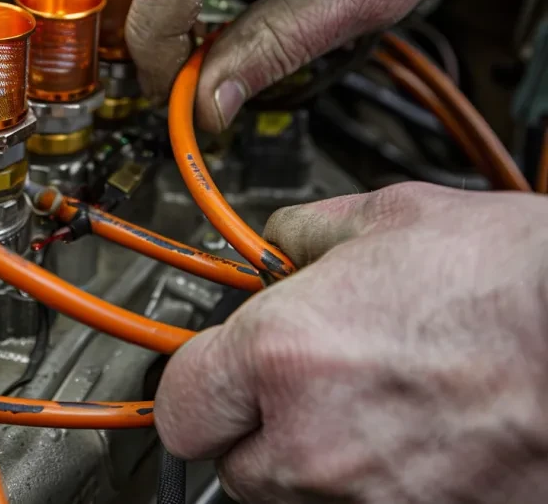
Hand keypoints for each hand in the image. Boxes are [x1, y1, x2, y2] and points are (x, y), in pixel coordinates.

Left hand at [155, 183, 547, 501]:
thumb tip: (278, 244)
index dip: (196, 381)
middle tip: (299, 384)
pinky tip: (412, 435)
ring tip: (372, 405)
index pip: (179, 401)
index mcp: (285, 352)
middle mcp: (313, 440)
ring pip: (291, 495)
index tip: (212, 371)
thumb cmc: (518, 282)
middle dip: (252, 424)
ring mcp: (370, 500)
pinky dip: (371, 484)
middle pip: (229, 461)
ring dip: (311, 459)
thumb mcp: (393, 217)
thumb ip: (306, 234)